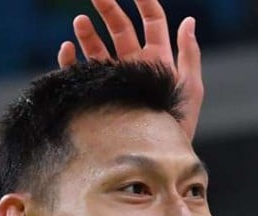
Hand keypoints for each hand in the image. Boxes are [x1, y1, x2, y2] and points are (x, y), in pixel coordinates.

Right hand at [56, 0, 202, 139]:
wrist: (152, 158)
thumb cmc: (176, 127)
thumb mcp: (190, 89)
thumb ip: (189, 54)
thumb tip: (189, 21)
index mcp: (156, 58)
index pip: (151, 21)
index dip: (144, 2)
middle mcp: (133, 64)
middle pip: (119, 28)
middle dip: (108, 9)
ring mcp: (112, 79)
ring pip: (97, 47)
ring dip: (87, 32)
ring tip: (80, 22)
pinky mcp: (96, 94)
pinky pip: (79, 73)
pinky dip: (71, 60)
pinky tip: (67, 50)